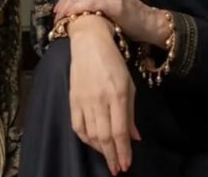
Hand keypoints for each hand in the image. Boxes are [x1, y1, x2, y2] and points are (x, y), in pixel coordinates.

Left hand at [56, 0, 170, 46]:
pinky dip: (75, 11)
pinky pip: (87, 3)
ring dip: (66, 10)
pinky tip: (70, 19)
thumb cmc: (125, 11)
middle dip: (62, 4)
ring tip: (61, 22)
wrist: (147, 22)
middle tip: (58, 19)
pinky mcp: (113, 1)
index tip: (58, 10)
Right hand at [68, 16, 141, 174]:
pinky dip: (86, 139)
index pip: (120, 131)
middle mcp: (100, 100)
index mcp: (118, 95)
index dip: (123, 151)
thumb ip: (131, 113)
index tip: (126, 165)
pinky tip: (93, 144)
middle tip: (117, 169)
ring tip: (108, 157)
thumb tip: (134, 138)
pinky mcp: (72, 99)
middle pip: (105, 137)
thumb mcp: (129, 85)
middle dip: (112, 156)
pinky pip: (78, 126)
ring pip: (91, 134)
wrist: (89, 42)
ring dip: (100, 150)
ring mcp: (84, 100)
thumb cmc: (114, 62)